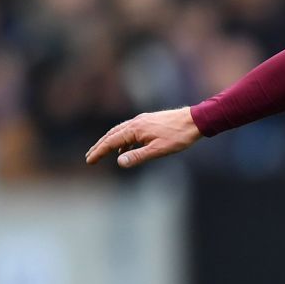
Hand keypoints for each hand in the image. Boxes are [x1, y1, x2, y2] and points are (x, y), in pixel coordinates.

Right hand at [86, 107, 201, 168]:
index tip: (89, 161)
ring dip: (110, 142)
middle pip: (112, 135)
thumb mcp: (158, 150)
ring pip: (120, 131)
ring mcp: (142, 121)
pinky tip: (126, 148)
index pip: (111, 142)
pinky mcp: (149, 121)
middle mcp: (135, 123)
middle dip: (100, 146)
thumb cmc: (178, 136)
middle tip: (90, 156)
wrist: (195, 121)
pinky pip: (130, 131)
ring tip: (104, 153)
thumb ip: (138, 156)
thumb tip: (119, 162)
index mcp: (135, 129)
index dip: (99, 152)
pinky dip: (123, 140)